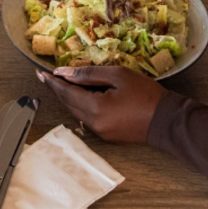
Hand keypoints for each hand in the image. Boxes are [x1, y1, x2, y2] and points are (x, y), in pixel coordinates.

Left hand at [37, 65, 163, 142]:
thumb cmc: (146, 95)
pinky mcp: (107, 136)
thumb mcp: (118, 76)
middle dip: (58, 89)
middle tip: (49, 76)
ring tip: (65, 82)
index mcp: (95, 108)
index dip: (51, 81)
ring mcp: (100, 132)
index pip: (65, 92)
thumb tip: (65, 72)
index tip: (40, 73)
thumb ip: (89, 74)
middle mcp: (93, 123)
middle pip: (68, 103)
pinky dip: (81, 105)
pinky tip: (83, 94)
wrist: (167, 121)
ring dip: (69, 97)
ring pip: (76, 111)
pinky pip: (87, 118)